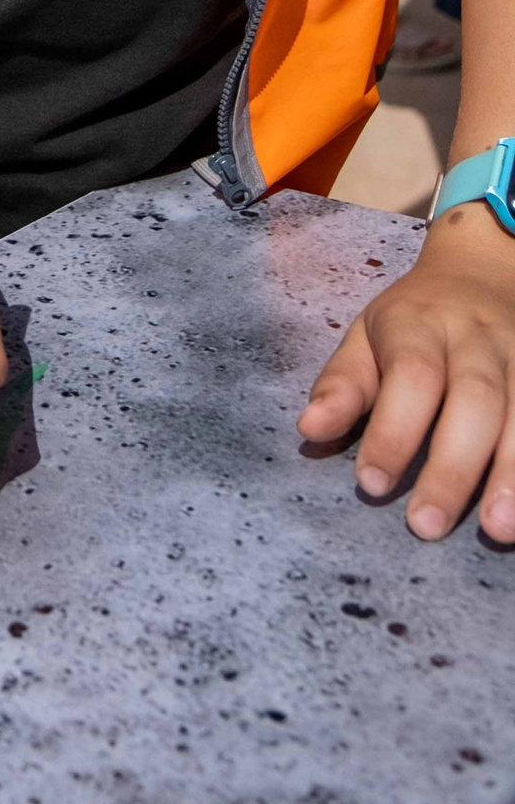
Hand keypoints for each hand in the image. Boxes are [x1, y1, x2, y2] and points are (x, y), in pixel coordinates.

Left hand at [298, 202, 514, 541]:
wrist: (482, 273)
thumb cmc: (413, 320)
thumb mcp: (366, 337)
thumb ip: (342, 385)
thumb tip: (308, 431)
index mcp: (419, 324)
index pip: (410, 376)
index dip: (392, 431)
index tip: (371, 483)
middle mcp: (477, 340)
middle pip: (475, 400)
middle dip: (453, 466)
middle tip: (427, 525)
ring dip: (512, 475)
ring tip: (497, 531)